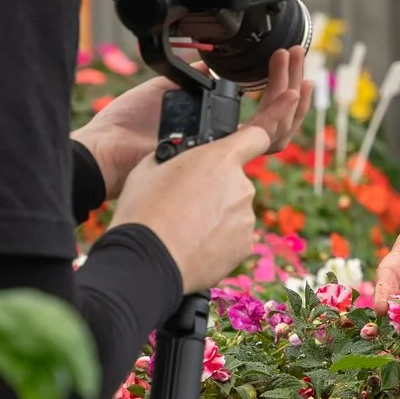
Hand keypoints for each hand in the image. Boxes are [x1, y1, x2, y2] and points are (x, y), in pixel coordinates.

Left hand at [76, 46, 310, 201]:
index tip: (287, 60)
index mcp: (216, 127)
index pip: (260, 112)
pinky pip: (267, 139)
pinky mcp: (226, 157)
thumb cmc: (130, 122)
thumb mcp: (171, 86)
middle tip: (300, 56)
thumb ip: (199, 76)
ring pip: (279, 129)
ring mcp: (229, 153)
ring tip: (300, 70)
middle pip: (277, 119)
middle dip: (293, 84)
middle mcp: (227, 142)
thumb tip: (216, 61)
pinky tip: (290, 92)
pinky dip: (282, 113)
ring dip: (294, 97)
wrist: (110, 146)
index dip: (278, 87)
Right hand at [109, 119, 270, 292]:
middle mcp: (242, 186)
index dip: (247, 140)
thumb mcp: (150, 167)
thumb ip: (177, 157)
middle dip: (216, 188)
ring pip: (234, 211)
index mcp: (222, 159)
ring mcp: (246, 219)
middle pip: (235, 180)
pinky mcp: (244, 247)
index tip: (239, 148)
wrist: (146, 261)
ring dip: (217, 216)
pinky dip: (219, 241)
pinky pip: (234, 237)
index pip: (255, 137)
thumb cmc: (143, 211)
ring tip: (186, 229)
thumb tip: (180, 158)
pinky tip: (193, 246)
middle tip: (187, 203)